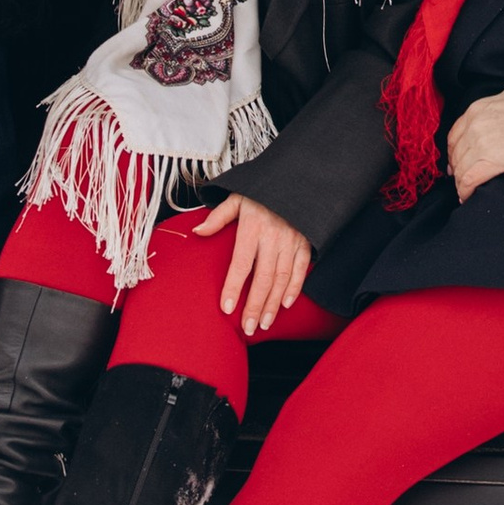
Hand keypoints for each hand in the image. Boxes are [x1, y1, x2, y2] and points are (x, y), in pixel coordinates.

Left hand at [192, 192, 313, 335]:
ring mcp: (291, 241)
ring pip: (281, 279)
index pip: (241, 264)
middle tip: (248, 327)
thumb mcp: (237, 196)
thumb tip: (197, 231)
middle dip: (255, 306)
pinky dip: (294, 288)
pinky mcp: (305, 242)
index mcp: (252, 227)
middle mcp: (272, 237)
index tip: (226, 308)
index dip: (233, 287)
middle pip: (262, 278)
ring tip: (265, 323)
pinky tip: (285, 304)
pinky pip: (300, 270)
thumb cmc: (263, 190)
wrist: (298, 177)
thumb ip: (218, 217)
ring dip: (273, 304)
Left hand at [447, 83, 503, 200]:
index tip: (455, 160)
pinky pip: (469, 180)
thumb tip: (499, 109)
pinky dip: (465, 191)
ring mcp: (480, 146)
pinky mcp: (491, 163)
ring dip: (461, 182)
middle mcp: (473, 127)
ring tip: (466, 189)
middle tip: (460, 178)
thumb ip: (497, 105)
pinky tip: (467, 196)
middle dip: (457, 168)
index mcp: (476, 111)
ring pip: (460, 169)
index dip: (453, 152)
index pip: (455, 135)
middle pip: (456, 154)